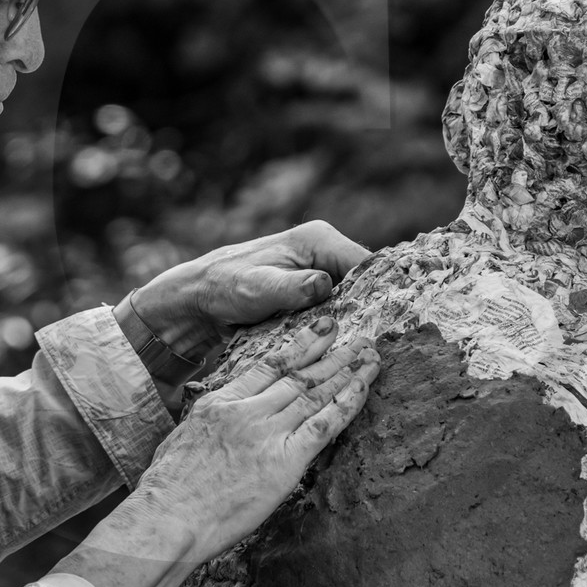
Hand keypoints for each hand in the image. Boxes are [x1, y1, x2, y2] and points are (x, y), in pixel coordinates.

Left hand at [133, 220, 370, 358]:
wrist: (200, 296)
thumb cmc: (225, 286)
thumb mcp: (259, 288)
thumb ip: (293, 287)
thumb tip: (324, 285)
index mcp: (318, 238)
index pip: (367, 263)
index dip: (381, 293)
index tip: (386, 324)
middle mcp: (324, 248)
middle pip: (365, 280)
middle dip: (371, 309)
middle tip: (378, 343)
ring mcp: (319, 268)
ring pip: (354, 295)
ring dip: (357, 318)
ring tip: (367, 348)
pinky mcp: (313, 288)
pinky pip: (338, 304)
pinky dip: (342, 322)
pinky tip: (347, 345)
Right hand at [134, 315, 379, 561]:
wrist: (168, 516)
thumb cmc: (167, 488)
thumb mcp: (182, 438)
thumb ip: (210, 423)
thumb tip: (218, 419)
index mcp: (221, 403)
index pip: (269, 366)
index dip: (300, 345)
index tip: (322, 328)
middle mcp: (248, 411)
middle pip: (298, 375)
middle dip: (332, 353)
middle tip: (357, 337)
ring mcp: (267, 434)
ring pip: (315, 393)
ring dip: (347, 371)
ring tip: (370, 355)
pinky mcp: (285, 461)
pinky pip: (324, 426)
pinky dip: (346, 403)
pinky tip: (363, 388)